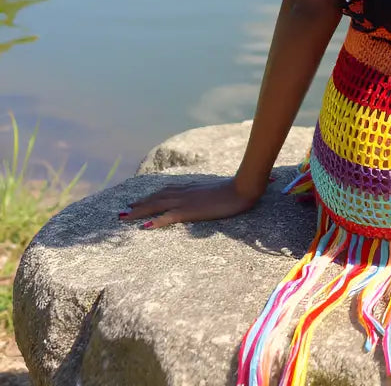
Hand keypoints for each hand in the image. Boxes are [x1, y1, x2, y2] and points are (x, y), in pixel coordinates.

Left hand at [119, 177, 262, 228]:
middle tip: (125, 210)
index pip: (166, 190)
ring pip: (156, 205)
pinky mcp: (189, 211)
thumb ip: (206, 193)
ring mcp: (185, 201)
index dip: (151, 196)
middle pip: (156, 198)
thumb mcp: (216, 190)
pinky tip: (144, 227)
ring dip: (140, 211)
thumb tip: (202, 198)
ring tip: (125, 216)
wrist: (240, 189)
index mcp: (190, 187)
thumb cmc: (234, 190)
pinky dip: (155, 222)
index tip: (139, 200)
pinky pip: (168, 217)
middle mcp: (184, 192)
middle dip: (139, 204)